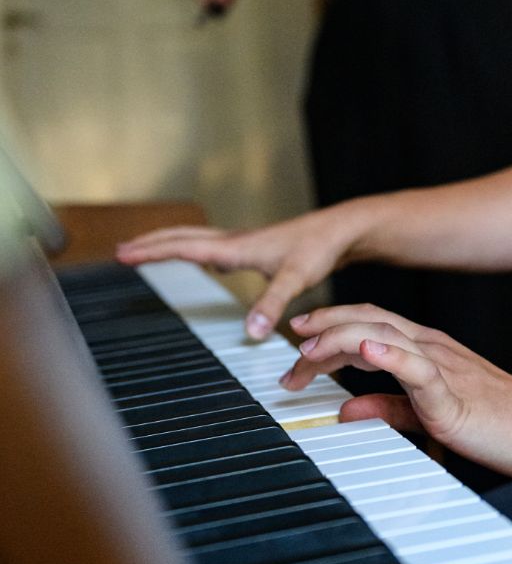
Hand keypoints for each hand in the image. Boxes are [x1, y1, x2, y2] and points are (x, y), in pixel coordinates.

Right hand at [117, 208, 355, 338]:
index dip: (151, 252)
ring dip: (167, 242)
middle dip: (150, 244)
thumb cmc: (318, 250)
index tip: (122, 254)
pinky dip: (191, 247)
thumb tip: (250, 331)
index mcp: (235, 247)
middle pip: (181, 238)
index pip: (183, 247)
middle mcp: (234, 241)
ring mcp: (242, 243)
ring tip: (144, 250)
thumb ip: (272, 304)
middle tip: (120, 252)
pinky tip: (196, 258)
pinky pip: (210, 244)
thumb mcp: (295, 280)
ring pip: (194, 238)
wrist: (340, 231)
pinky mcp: (253, 248)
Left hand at [282, 302, 511, 479]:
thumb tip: (345, 409)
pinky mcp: (453, 393)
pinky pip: (418, 369)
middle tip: (291, 344)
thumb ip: (387, 408)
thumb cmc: (496, 420)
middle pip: (368, 322)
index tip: (298, 340)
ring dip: (342, 339)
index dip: (330, 326)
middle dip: (324, 328)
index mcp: (426, 349)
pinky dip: (389, 356)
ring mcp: (442, 365)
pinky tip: (366, 351)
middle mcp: (430, 347)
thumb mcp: (426, 413)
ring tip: (309, 348)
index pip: (369, 325)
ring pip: (384, 337)